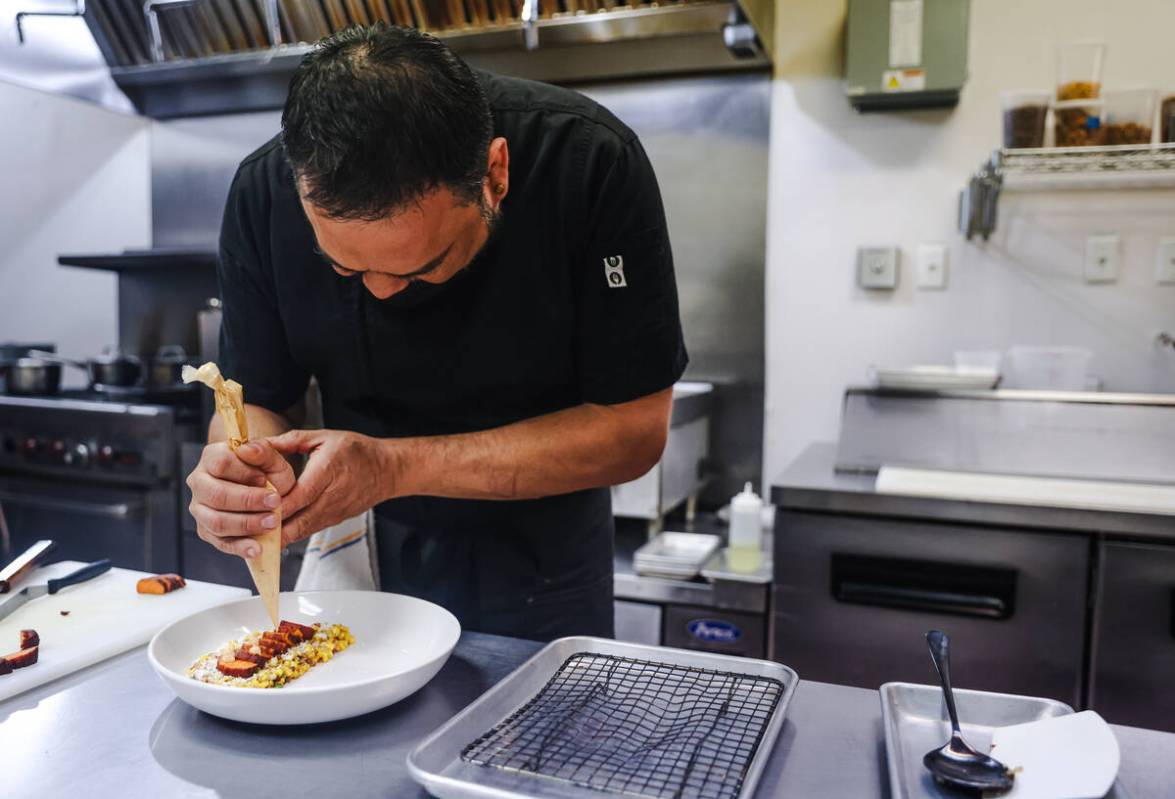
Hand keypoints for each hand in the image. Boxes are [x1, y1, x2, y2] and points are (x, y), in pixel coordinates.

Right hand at [186, 441, 295, 558]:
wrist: (264, 489)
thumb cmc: (266, 472)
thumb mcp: (272, 460)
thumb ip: (263, 452)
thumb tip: (246, 449)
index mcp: (212, 457)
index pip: (221, 463)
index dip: (245, 473)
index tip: (265, 479)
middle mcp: (200, 482)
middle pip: (217, 494)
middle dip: (248, 501)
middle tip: (276, 503)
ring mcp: (200, 508)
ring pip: (216, 520)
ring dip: (247, 524)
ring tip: (272, 523)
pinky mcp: (207, 530)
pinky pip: (220, 542)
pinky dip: (240, 547)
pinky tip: (257, 548)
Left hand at [265, 429, 398, 544]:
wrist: (386, 470)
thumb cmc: (355, 451)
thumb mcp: (323, 437)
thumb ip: (289, 441)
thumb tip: (258, 444)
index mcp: (328, 471)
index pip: (299, 495)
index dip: (276, 505)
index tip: (253, 507)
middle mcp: (332, 497)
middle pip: (298, 520)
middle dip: (271, 527)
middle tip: (245, 529)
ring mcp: (334, 513)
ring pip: (302, 531)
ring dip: (278, 535)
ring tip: (252, 536)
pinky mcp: (333, 521)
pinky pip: (308, 531)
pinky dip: (289, 534)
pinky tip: (270, 533)